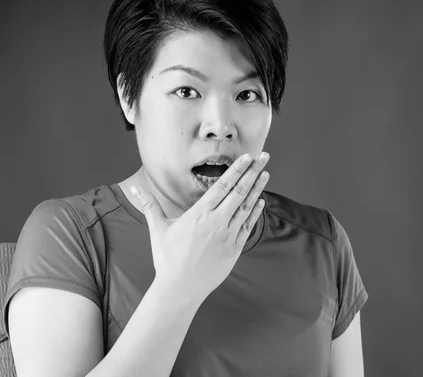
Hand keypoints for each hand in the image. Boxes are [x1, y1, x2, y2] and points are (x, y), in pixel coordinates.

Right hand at [131, 152, 269, 302]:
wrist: (180, 289)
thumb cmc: (167, 259)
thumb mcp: (158, 230)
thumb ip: (149, 206)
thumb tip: (135, 190)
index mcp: (199, 214)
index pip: (222, 185)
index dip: (237, 169)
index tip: (247, 157)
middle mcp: (217, 222)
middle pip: (240, 191)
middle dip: (253, 172)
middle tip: (264, 156)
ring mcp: (228, 235)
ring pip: (247, 206)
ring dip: (258, 188)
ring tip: (266, 173)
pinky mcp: (235, 248)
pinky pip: (248, 226)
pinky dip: (255, 212)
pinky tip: (261, 201)